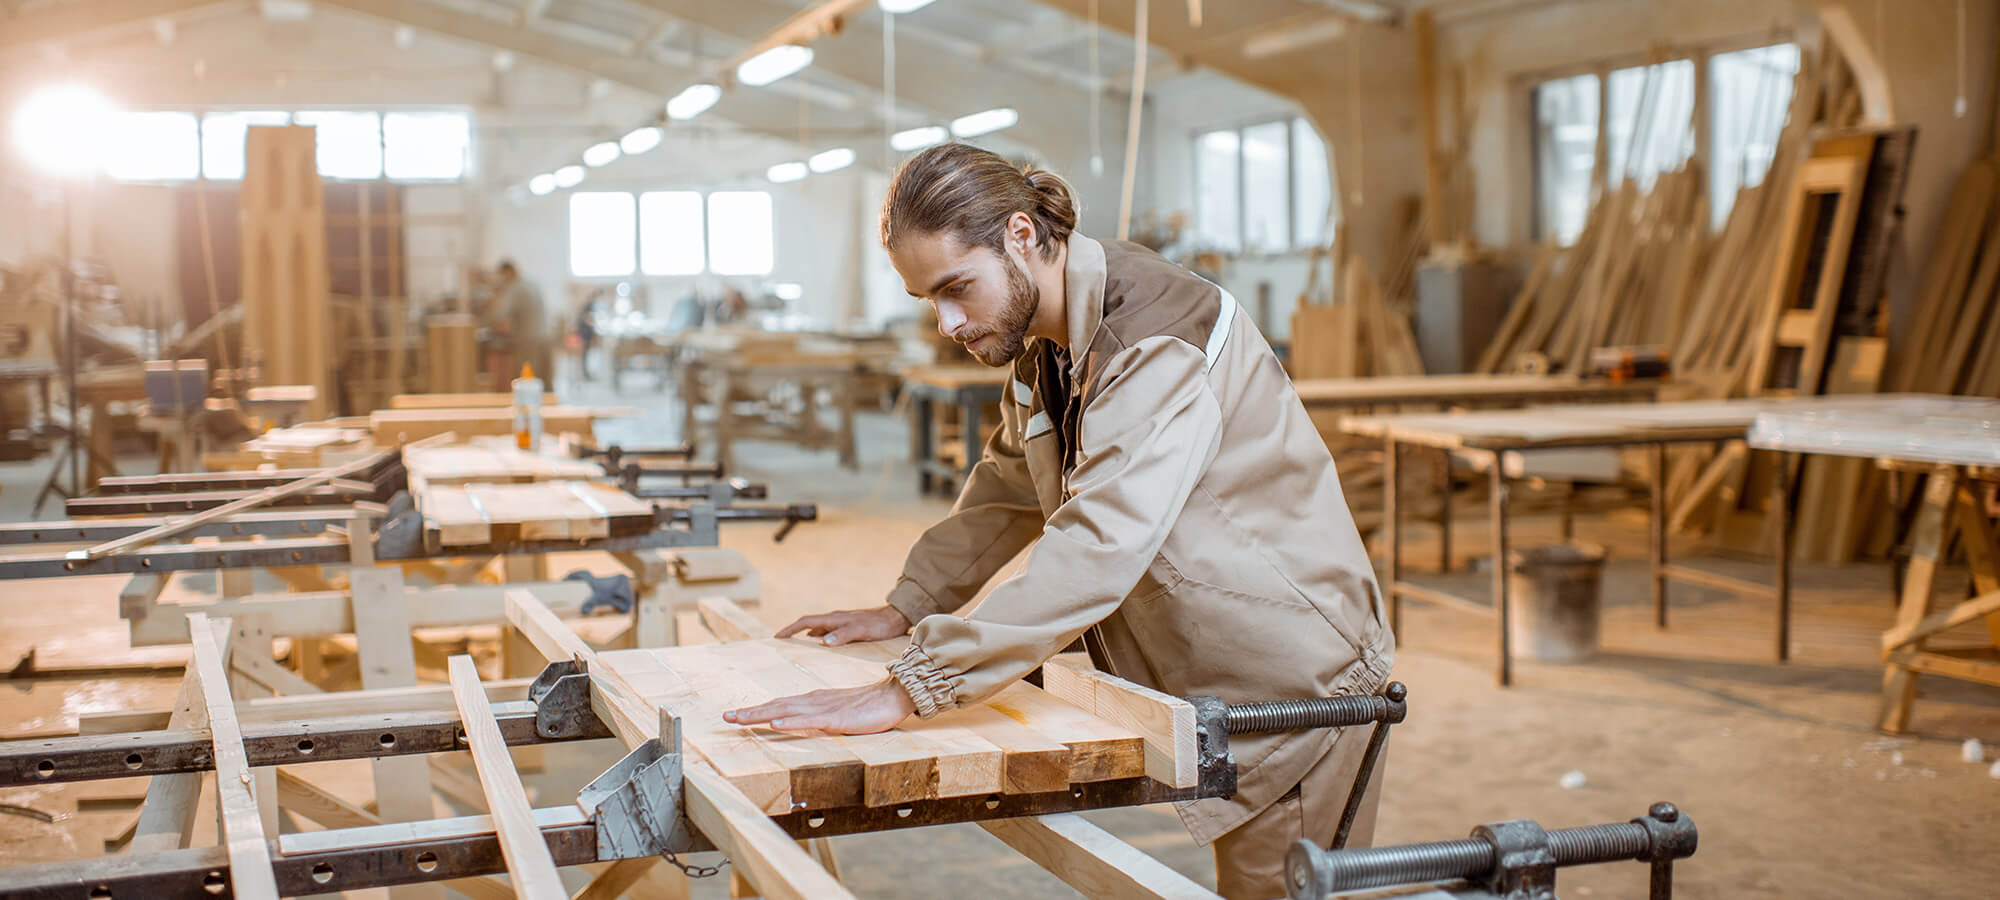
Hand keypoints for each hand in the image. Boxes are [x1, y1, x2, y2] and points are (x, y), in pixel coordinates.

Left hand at [723, 679, 915, 734]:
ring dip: (761, 715)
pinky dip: (790, 720)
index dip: (756, 710)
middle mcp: (813, 702)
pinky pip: (809, 720)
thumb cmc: (868, 706)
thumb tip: (802, 722)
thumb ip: (819, 716)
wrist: (893, 696)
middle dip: (750, 712)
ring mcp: (823, 709)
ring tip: (740, 718)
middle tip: (726, 716)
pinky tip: (776, 722)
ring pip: (786, 711)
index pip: (779, 706)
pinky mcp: (836, 718)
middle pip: (776, 706)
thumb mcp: (837, 713)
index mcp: (813, 701)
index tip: (736, 715)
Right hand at [775, 605, 911, 645]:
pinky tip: (821, 647)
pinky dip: (819, 638)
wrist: (896, 618)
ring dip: (806, 635)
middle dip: (793, 631)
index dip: (791, 629)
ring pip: (818, 629)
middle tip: (781, 642)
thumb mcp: (861, 631)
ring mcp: (841, 623)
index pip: (806, 622)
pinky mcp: (848, 628)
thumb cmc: (879, 625)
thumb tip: (822, 641)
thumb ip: (842, 635)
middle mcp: (835, 619)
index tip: (778, 636)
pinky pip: (828, 633)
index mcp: (834, 619)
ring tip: (796, 646)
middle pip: (808, 624)